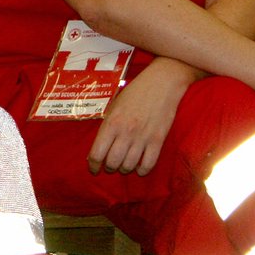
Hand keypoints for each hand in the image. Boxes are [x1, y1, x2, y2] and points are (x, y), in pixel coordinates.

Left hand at [88, 59, 196, 174]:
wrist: (162, 83)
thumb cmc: (135, 93)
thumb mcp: (114, 106)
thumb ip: (107, 126)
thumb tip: (98, 147)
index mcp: (112, 123)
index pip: (97, 153)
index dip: (93, 165)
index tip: (93, 168)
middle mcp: (126, 132)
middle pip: (112, 162)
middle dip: (109, 168)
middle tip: (109, 166)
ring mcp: (143, 137)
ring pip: (129, 166)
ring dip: (124, 169)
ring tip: (123, 166)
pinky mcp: (158, 140)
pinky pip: (148, 164)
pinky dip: (142, 170)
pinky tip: (139, 168)